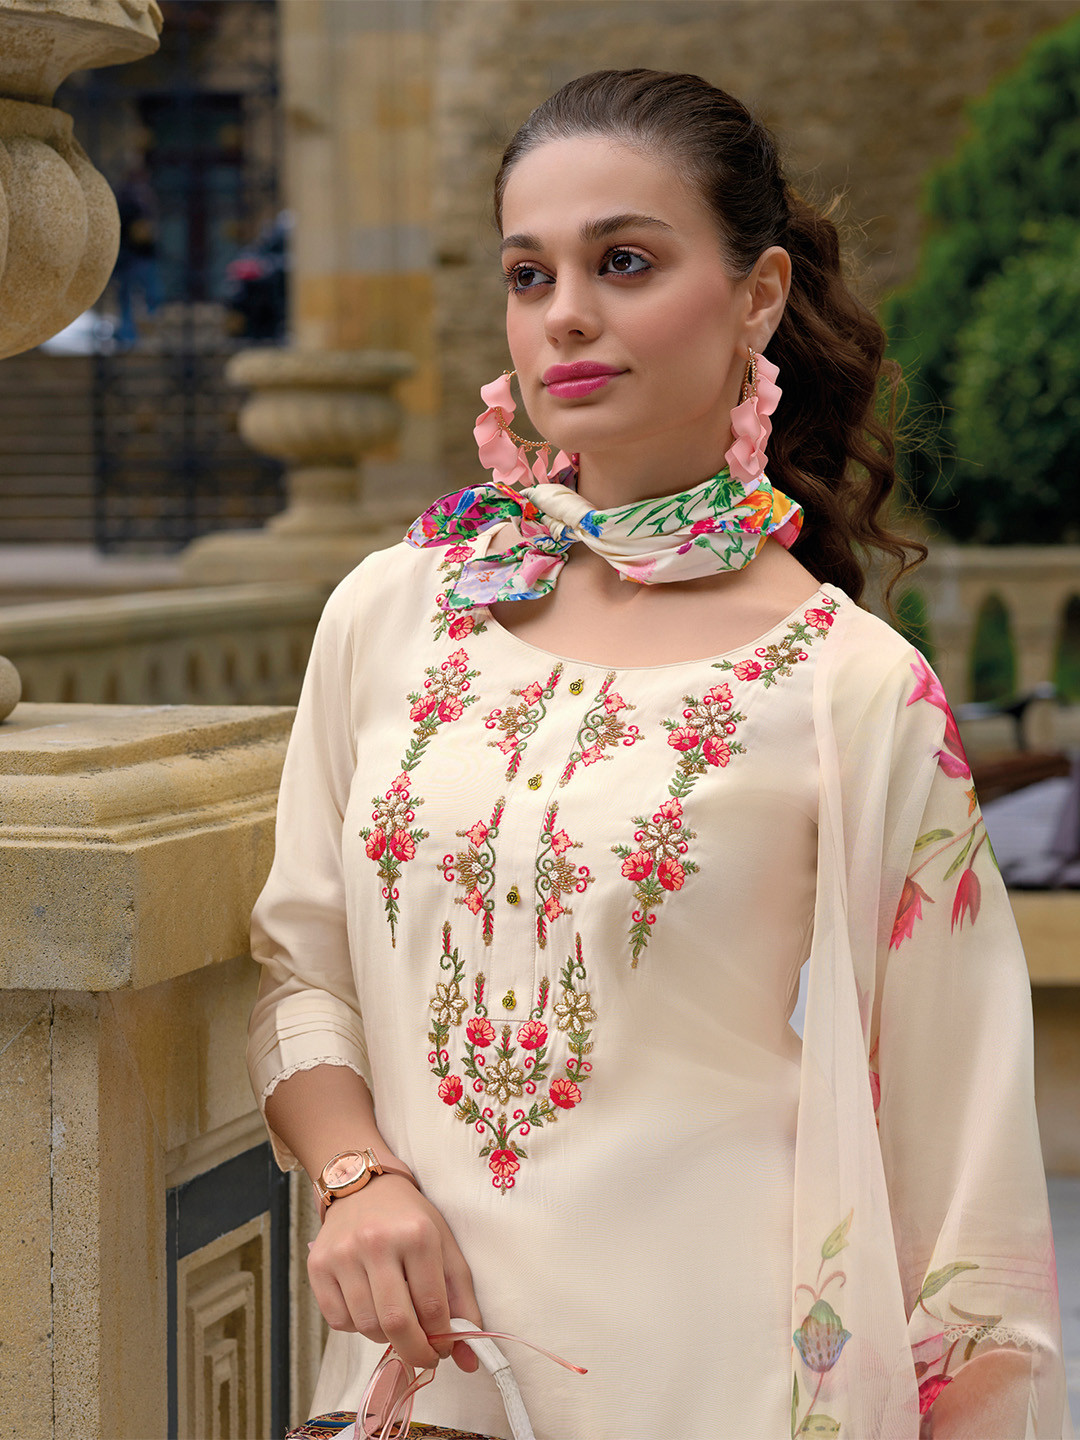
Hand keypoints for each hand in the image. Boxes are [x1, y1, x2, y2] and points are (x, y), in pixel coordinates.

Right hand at [307, 1174, 481, 1374]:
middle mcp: (377, 1242)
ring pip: (366, 1326)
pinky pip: (338, 1321)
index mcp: (416, 1234)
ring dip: (385, 1337)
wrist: (363, 1185)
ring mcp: (343, 1253)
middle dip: (414, 1352)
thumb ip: (462, 1302)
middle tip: (423, 1356)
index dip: (442, 1340)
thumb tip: (469, 1361)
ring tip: (395, 1318)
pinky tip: (367, 1304)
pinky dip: (356, 1325)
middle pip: (396, 1322)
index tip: (444, 1348)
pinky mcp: (318, 1265)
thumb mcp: (444, 1247)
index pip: (433, 1307)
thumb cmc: (409, 1220)